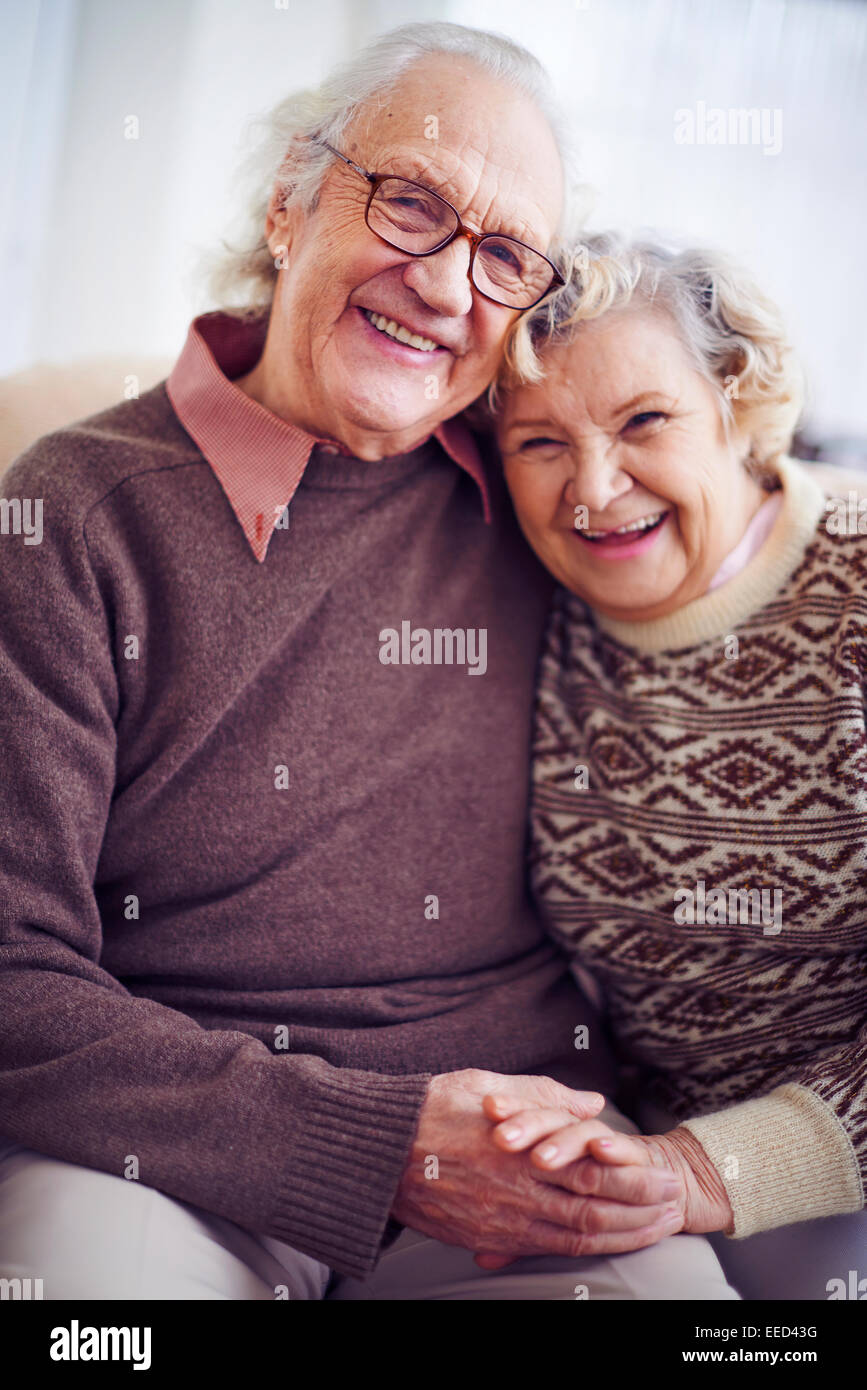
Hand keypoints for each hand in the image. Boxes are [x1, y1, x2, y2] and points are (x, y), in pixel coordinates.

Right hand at [389, 1069, 685, 1265]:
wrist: (375, 1150)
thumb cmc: (431, 1107)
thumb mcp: (490, 1083)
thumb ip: (546, 1095)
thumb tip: (594, 1103)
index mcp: (520, 1148)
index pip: (594, 1171)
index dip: (636, 1179)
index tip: (666, 1175)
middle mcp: (515, 1189)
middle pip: (593, 1209)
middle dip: (640, 1211)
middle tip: (674, 1206)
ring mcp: (501, 1219)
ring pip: (574, 1235)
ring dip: (621, 1235)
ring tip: (654, 1230)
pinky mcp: (485, 1238)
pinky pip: (544, 1249)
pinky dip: (582, 1247)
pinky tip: (604, 1242)